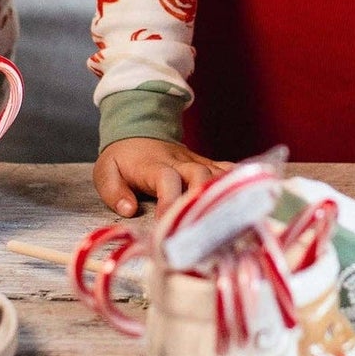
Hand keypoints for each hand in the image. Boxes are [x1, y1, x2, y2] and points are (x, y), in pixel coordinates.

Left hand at [92, 137, 226, 217]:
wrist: (138, 128)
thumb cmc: (123, 157)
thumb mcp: (106, 171)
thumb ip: (113, 191)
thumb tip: (129, 209)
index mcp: (153, 165)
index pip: (166, 178)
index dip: (170, 200)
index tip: (168, 224)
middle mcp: (179, 161)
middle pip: (199, 174)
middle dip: (203, 198)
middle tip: (203, 227)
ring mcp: (195, 161)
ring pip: (216, 172)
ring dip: (223, 193)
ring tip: (230, 219)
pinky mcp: (205, 163)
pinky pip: (225, 169)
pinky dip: (237, 181)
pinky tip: (248, 197)